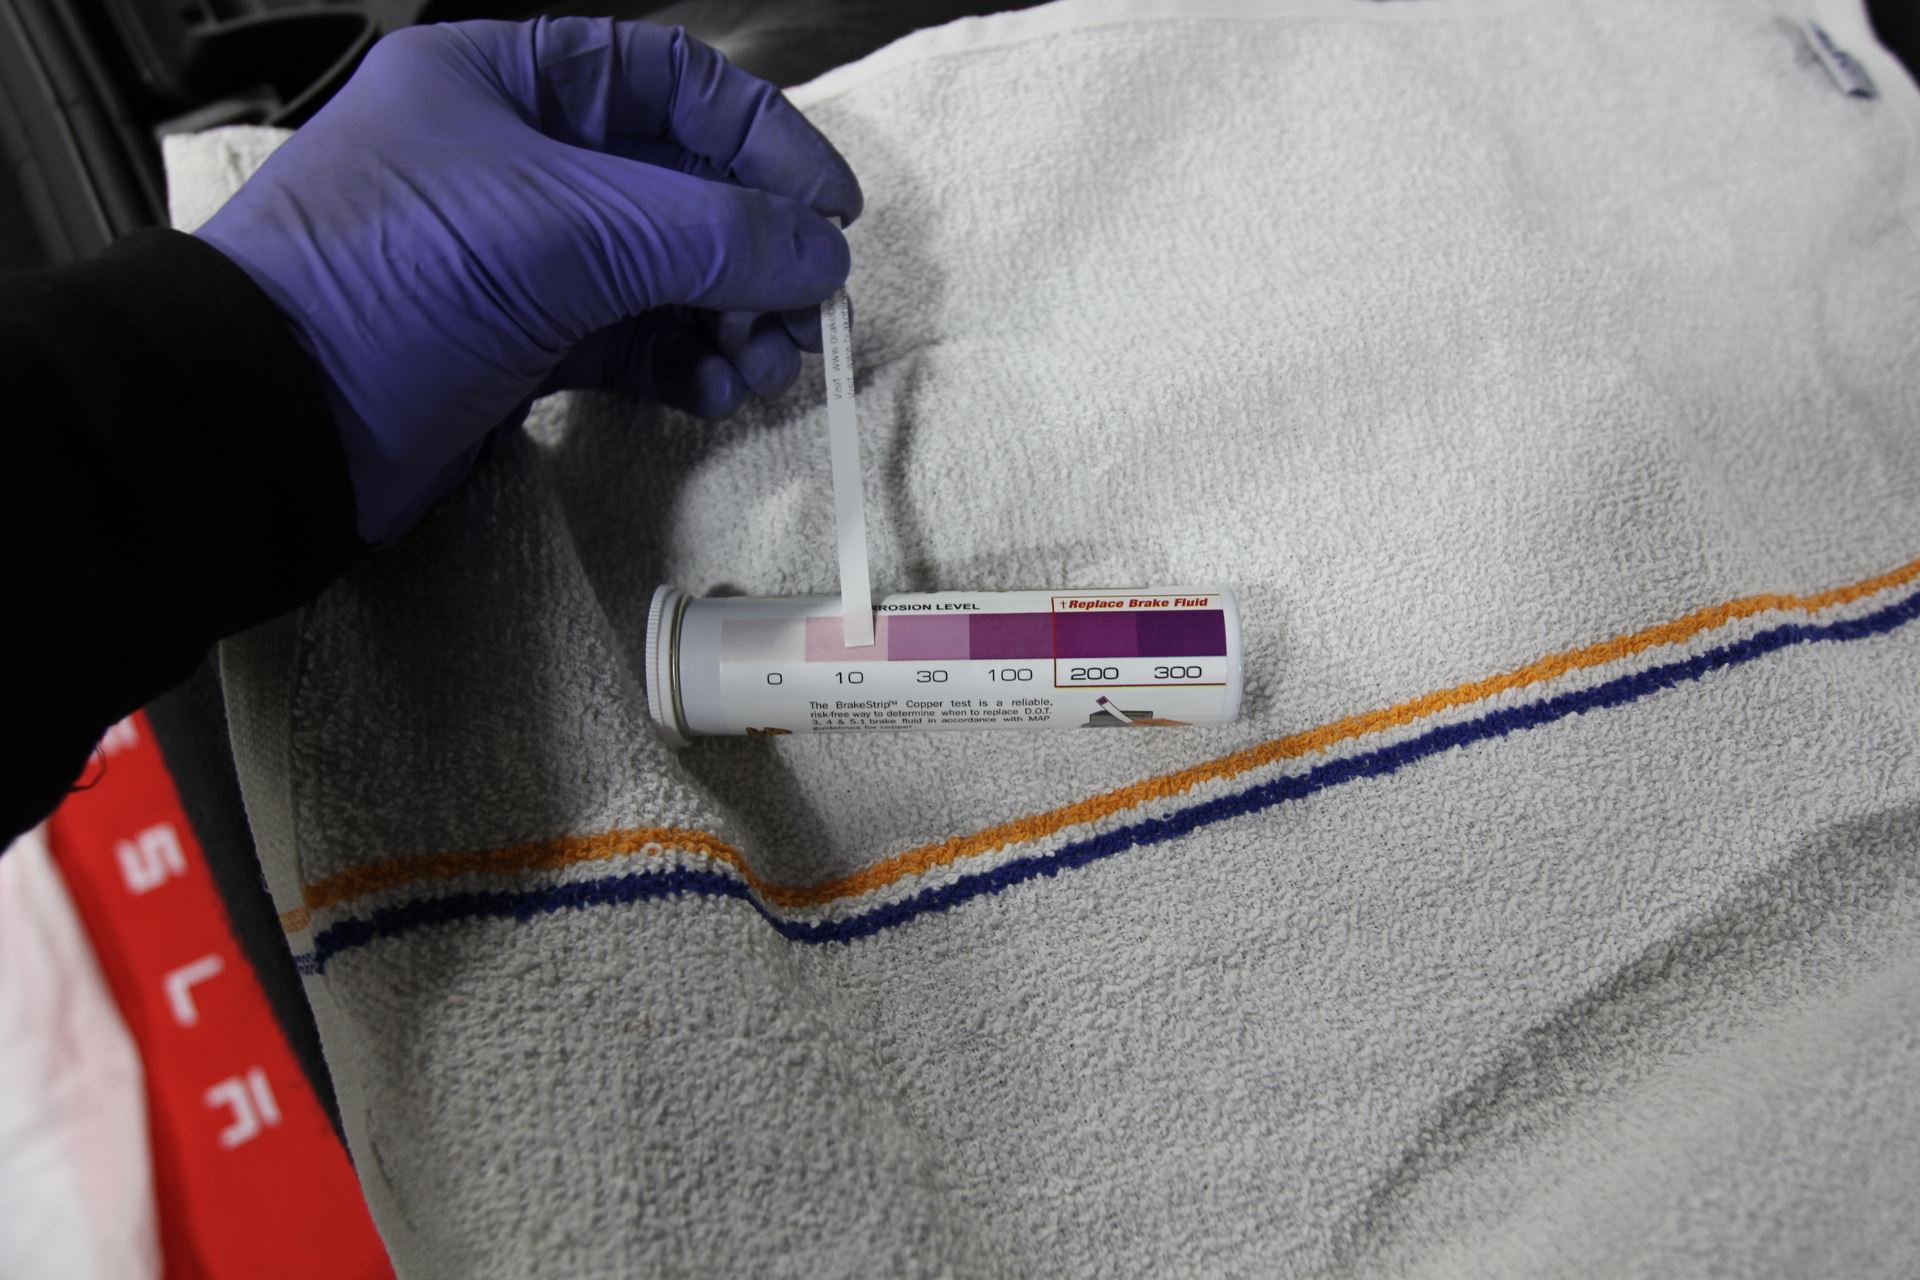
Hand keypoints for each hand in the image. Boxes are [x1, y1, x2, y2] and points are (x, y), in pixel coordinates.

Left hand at [196, 18, 861, 542]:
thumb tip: (823, 251)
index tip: (831, 207)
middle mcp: (516, 158)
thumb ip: (710, 233)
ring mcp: (521, 257)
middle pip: (677, 185)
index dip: (761, 137)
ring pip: (663, 273)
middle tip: (806, 312)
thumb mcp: (564, 230)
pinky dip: (684, 365)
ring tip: (764, 366)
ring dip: (729, 318)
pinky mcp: (522, 343)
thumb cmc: (393, 280)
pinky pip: (633, 340)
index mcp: (505, 81)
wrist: (271, 422)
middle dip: (753, 250)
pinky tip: (716, 393)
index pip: (668, 82)